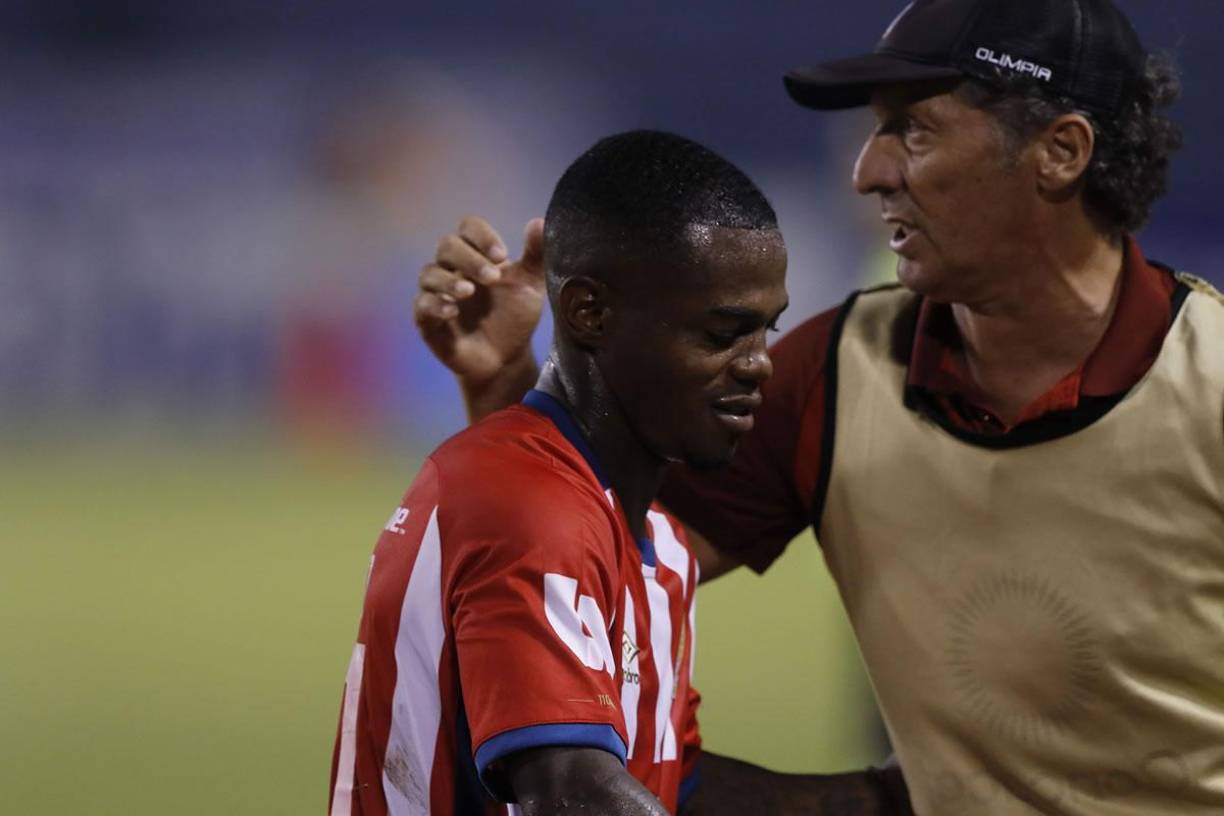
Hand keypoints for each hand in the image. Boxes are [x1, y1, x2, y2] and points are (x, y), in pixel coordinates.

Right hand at [414, 215, 545, 387]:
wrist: (506, 357)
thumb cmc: (515, 316)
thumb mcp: (530, 286)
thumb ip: (536, 255)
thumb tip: (540, 222)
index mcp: (476, 254)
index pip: (468, 228)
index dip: (482, 236)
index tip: (503, 255)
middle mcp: (452, 268)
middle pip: (447, 246)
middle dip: (469, 258)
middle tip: (493, 277)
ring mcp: (436, 293)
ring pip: (429, 273)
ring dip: (449, 280)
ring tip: (469, 291)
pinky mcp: (428, 320)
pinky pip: (422, 306)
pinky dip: (435, 305)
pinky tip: (453, 311)